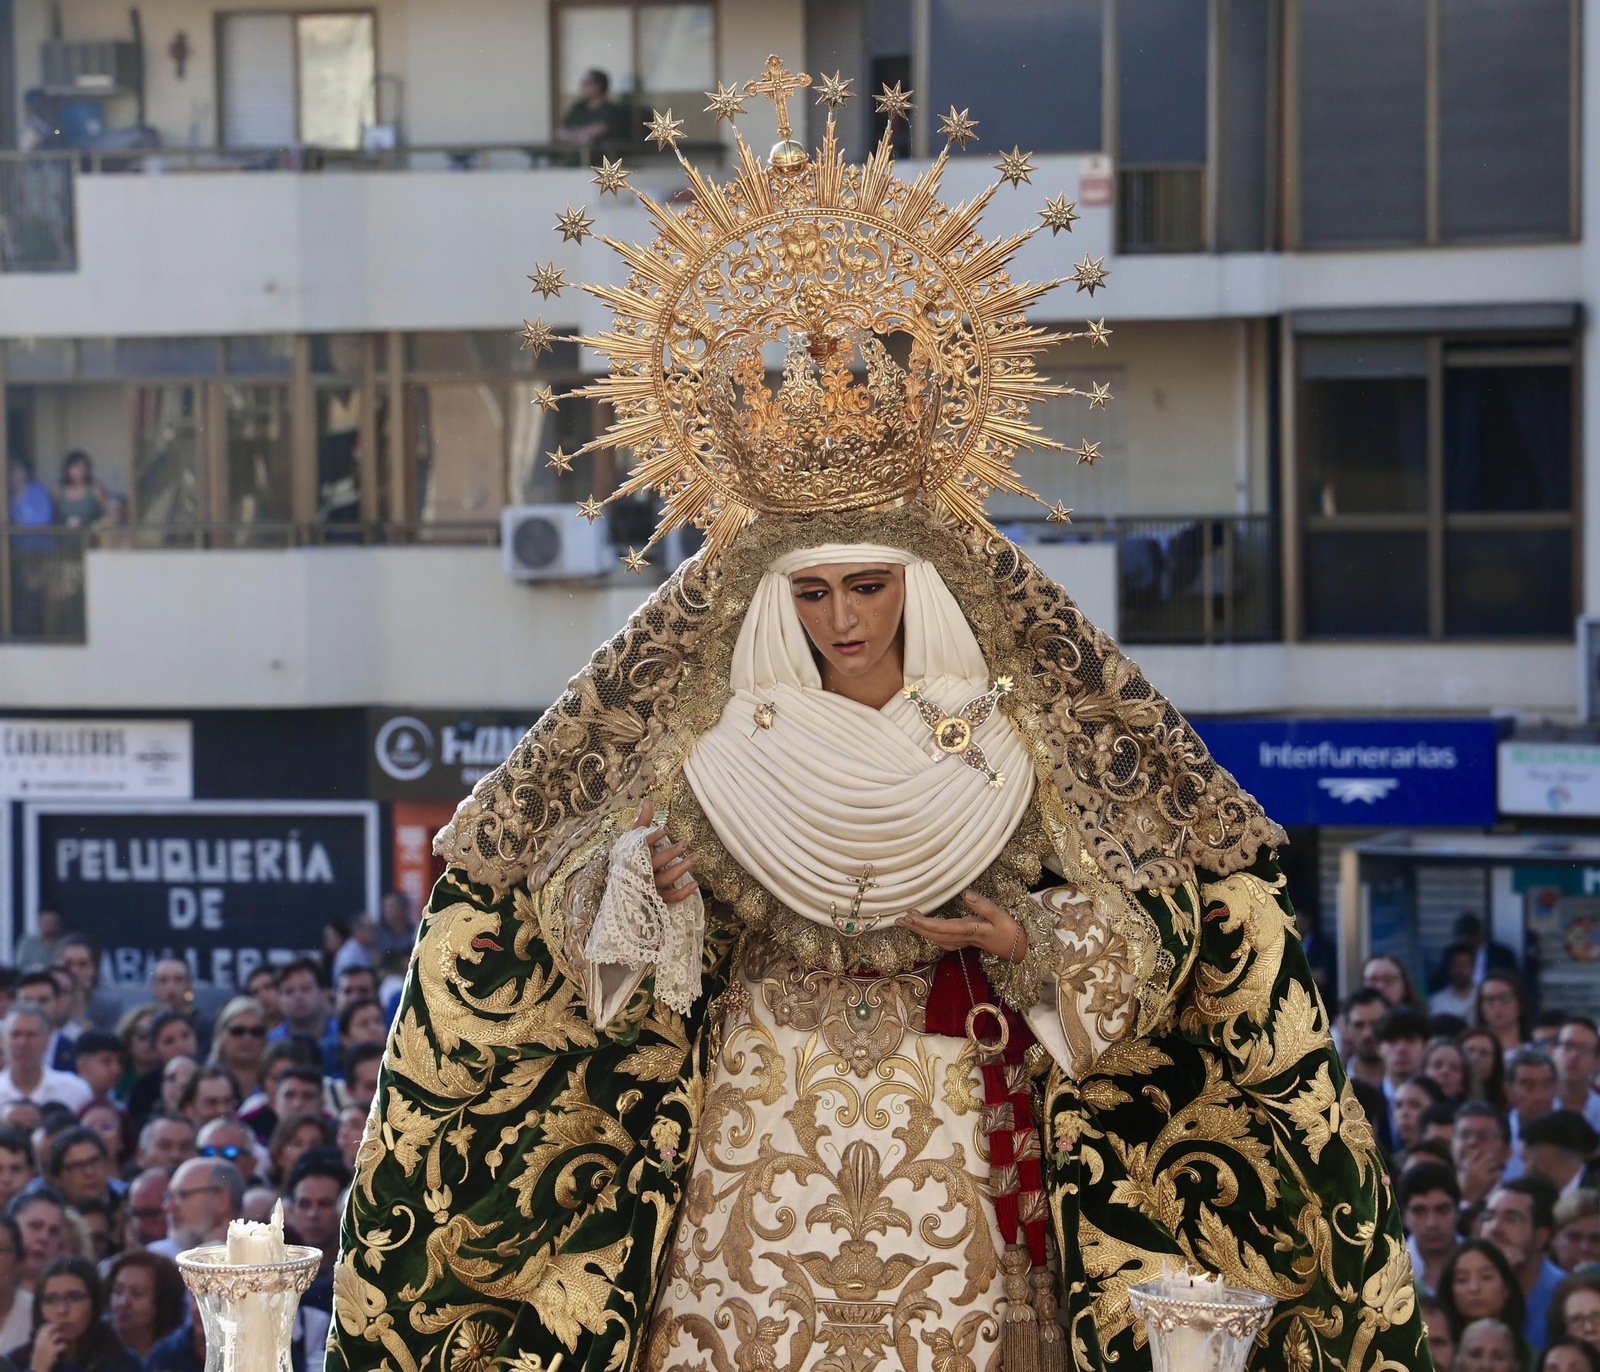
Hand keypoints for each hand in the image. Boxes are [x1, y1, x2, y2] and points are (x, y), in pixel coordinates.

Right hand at [31, 1323, 64, 1371]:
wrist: (38, 1368)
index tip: (55, 1324)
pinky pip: (63, 1344)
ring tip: (61, 1341)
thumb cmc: (39, 1358)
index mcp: (37, 1340)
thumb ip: (42, 1339)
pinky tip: (63, 1349)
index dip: (50, 1324)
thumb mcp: (38, 1347)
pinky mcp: (54, 1350)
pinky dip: (65, 1346)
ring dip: (62, 1337)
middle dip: (57, 1326)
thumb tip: (50, 1329)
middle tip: (61, 1328)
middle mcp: (42, 1341)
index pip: (43, 1327)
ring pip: (58, 1335)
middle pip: (51, 1327)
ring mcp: (48, 1345)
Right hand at [632, 800, 700, 904]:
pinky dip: (682, 892)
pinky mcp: (657, 897)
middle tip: (684, 844)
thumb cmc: (631, 857)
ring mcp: (650, 885)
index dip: (653, 837)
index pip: (643, 845)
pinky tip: (695, 883)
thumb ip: (643, 821)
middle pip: (656, 862)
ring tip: (696, 857)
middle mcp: (642, 870)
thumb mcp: (635, 839)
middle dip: (670, 853)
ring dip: (681, 868)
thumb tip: (647, 800)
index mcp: (635, 855)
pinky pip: (670, 897)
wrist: (623, 885)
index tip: (666, 828)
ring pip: (666, 878)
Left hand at [897, 891, 1026, 961]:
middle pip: (934, 934)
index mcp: (970, 930)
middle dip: (916, 927)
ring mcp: (965, 941)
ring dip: (922, 931)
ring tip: (908, 922)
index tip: (909, 916)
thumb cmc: (1013, 933)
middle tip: (899, 919)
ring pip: (938, 938)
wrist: (1022, 951)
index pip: (941, 927)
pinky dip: (933, 936)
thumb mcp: (1002, 916)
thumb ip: (984, 905)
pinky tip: (928, 932)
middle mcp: (964, 937)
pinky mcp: (969, 941)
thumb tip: (965, 893)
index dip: (923, 923)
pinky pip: (945, 940)